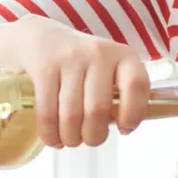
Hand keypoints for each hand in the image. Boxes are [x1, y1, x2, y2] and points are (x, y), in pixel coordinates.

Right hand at [6, 16, 149, 147]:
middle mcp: (98, 54)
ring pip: (71, 116)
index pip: (137, 85)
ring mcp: (70, 59)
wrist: (41, 38)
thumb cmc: (83, 64)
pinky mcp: (44, 68)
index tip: (124, 128)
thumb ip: (120, 95)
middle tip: (91, 139)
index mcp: (123, 56)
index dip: (133, 113)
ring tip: (71, 140)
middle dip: (94, 136)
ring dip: (71, 138)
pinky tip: (54, 138)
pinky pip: (47, 112)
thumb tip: (124, 128)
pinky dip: (50, 134)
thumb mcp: (108, 70)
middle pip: (98, 110)